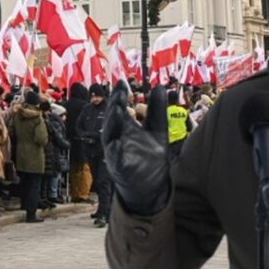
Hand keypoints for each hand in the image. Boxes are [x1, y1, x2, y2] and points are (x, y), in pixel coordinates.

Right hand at [102, 81, 170, 214]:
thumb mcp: (157, 130)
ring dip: (113, 123)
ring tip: (117, 109)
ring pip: (109, 135)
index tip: (121, 82)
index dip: (119, 95)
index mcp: (124, 127)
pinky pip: (115, 158)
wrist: (150, 186)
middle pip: (112, 118)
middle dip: (114, 105)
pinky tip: (117, 143)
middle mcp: (116, 137)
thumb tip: (159, 87)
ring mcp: (115, 152)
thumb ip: (157, 110)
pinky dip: (115, 150)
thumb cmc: (149, 157)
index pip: (119, 106)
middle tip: (119, 93)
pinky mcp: (119, 168)